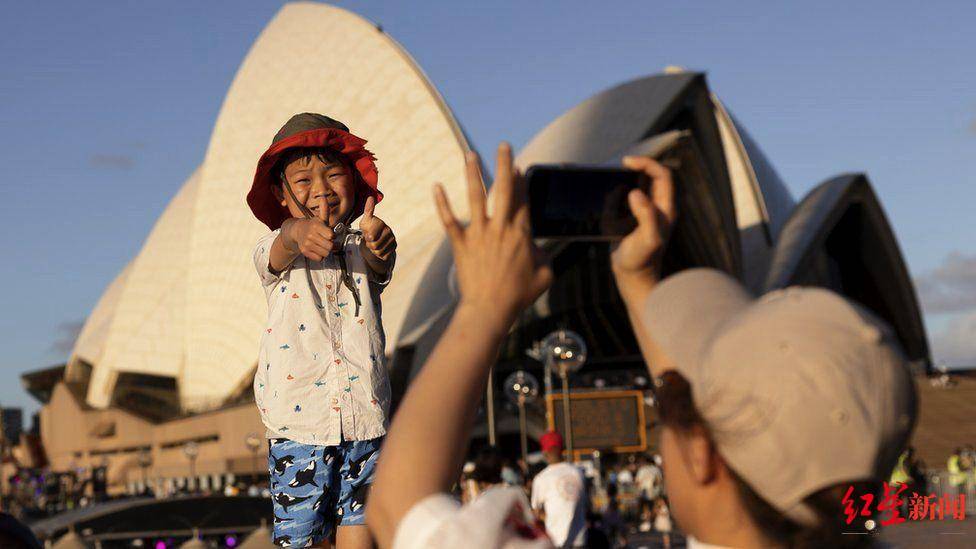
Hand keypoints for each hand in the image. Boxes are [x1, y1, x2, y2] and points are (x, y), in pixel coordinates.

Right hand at [286, 194, 338, 261]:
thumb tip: (324, 197)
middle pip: (330, 246)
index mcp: (316, 226)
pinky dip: (320, 256)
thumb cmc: (313, 226)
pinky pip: (319, 259)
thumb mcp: (320, 218)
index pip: (331, 236)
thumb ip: (324, 210)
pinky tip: (318, 249)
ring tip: (322, 245)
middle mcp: (310, 235)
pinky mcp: (304, 252)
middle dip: (331, 245)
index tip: (329, 234)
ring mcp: (307, 244)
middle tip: (327, 241)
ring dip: (326, 250)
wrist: (298, 231)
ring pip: (325, 253)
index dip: (332, 236)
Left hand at [359, 196, 396, 260]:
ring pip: (378, 252)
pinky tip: (379, 248)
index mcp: (382, 224)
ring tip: (374, 243)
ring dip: (373, 250)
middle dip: (369, 244)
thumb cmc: (368, 229)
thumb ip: (368, 210)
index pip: (371, 237)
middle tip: (370, 240)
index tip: (367, 234)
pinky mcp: (393, 249)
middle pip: (374, 245)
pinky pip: (382, 256)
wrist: (374, 240)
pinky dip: (378, 255)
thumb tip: (370, 198)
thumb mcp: (365, 221)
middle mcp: (389, 232)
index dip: (367, 237)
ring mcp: (392, 241)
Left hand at [434, 143, 551, 327]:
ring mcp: (479, 234)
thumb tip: (538, 247)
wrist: (490, 309)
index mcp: (522, 233)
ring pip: (475, 197)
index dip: (522, 181)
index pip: (522, 200)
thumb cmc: (519, 295)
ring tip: (470, 154)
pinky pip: (449, 219)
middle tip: (504, 145)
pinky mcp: (460, 243)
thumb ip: (544, 256)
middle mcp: (500, 228)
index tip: (520, 166)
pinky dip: (442, 203)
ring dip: (473, 173)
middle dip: (505, 164)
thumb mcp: (545, 275)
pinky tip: (436, 185)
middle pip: (504, 189)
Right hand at [610, 156, 676, 295]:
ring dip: (624, 182)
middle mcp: (658, 207)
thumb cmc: (642, 260)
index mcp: (665, 208)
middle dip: (635, 169)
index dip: (647, 164)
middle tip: (617, 169)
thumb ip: (646, 215)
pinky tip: (607, 204)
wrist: (632, 277)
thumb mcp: (647, 238)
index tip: (627, 163)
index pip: (662, 175)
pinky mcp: (632, 218)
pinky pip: (624, 199)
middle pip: (651, 176)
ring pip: (637, 186)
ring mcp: (645, 212)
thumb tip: (636, 193)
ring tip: (611, 189)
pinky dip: (615, 196)